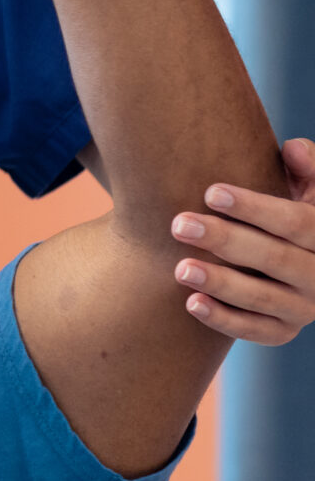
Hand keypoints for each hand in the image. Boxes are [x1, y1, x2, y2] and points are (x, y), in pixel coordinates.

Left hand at [170, 137, 314, 343]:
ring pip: (264, 299)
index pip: (299, 223)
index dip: (257, 207)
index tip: (210, 191)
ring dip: (221, 283)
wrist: (279, 258)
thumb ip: (307, 166)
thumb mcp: (306, 188)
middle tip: (179, 224)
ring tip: (180, 268)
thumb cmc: (284, 212)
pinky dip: (224, 320)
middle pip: (277, 259)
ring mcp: (305, 307)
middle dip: (227, 241)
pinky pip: (256, 331)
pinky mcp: (283, 331)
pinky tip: (191, 303)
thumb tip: (293, 149)